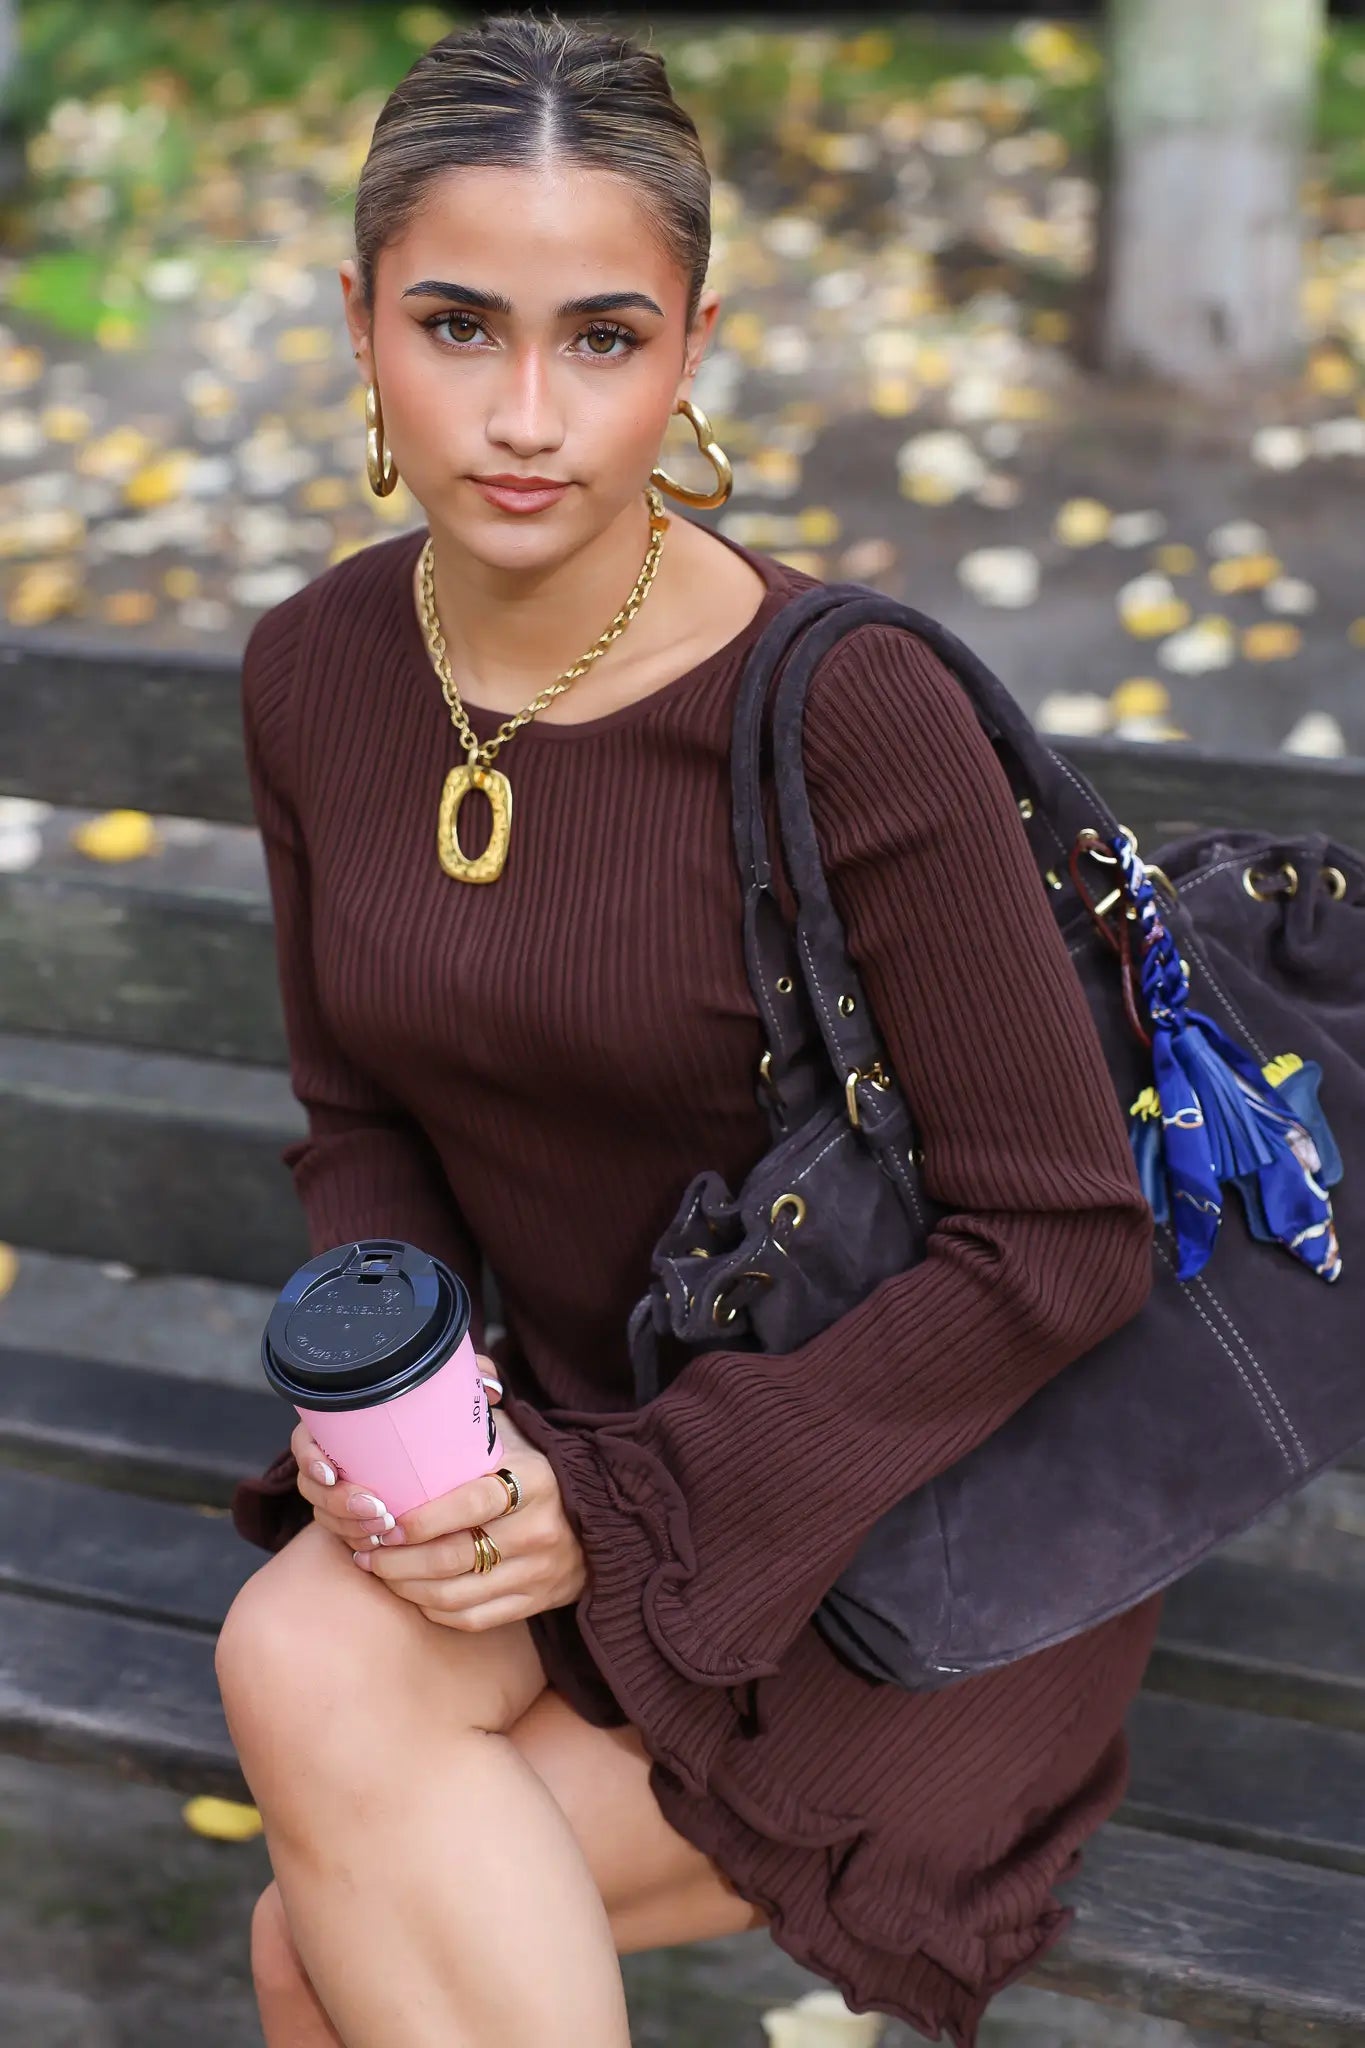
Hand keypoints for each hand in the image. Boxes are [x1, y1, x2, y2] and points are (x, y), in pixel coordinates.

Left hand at [289, 1365, 586, 1632]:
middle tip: (365, 1548)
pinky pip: (472, 1618)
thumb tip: (428, 1368)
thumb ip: (477, 1404)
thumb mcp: (517, 1433)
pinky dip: (434, 1610)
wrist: (605, 1517)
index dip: (420, 1519)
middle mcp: (538, 1530)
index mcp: (534, 1480)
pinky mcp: (534, 1603)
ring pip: (455, 1595)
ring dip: (406, 1588)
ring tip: (378, 1570)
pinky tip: (412, 1595)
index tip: (384, 1518)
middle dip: (396, 1560)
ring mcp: (538, 1572)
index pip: (469, 1504)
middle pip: (452, 1558)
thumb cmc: (541, 1469)